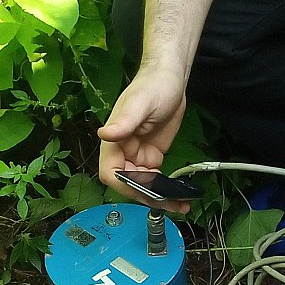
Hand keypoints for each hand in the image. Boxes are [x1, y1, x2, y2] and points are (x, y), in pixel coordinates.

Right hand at [97, 66, 188, 210]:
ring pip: (143, 186)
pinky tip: (180, 197)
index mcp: (114, 141)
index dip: (124, 185)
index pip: (111, 173)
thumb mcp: (139, 103)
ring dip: (159, 198)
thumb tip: (104, 134)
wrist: (171, 78)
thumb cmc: (152, 85)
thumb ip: (124, 121)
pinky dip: (166, 190)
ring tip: (180, 205)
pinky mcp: (153, 158)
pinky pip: (156, 180)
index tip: (144, 190)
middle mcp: (123, 152)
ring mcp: (138, 157)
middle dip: (147, 196)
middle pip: (129, 185)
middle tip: (170, 203)